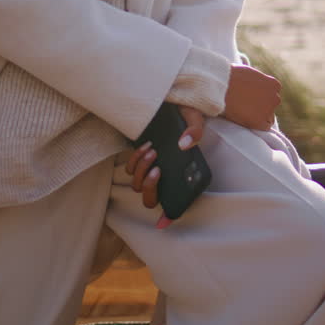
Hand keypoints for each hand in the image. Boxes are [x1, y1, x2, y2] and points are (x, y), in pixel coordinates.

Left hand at [126, 104, 205, 229]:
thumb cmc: (185, 111)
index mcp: (182, 176)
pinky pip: (129, 170)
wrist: (169, 100)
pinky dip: (134, 161)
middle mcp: (165, 176)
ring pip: (137, 185)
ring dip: (142, 171)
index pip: (175, 204)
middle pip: (149, 198)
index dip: (168, 217)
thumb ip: (195, 131)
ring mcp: (150, 169)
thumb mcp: (195, 117)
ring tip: (153, 151)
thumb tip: (184, 145)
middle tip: (157, 167)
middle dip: (149, 186)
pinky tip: (146, 147)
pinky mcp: (138, 159)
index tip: (161, 224)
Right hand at [221, 64, 280, 129]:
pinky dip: (256, 125)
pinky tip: (246, 119)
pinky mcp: (260, 122)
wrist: (221, 87)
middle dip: (260, 106)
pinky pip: (264, 127)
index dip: (261, 96)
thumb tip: (255, 85)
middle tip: (245, 105)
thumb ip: (257, 80)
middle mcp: (275, 97)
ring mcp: (269, 110)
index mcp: (274, 84)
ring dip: (258, 115)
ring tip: (243, 111)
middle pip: (271, 105)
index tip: (250, 97)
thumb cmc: (230, 77)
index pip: (272, 94)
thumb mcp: (249, 72)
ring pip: (268, 117)